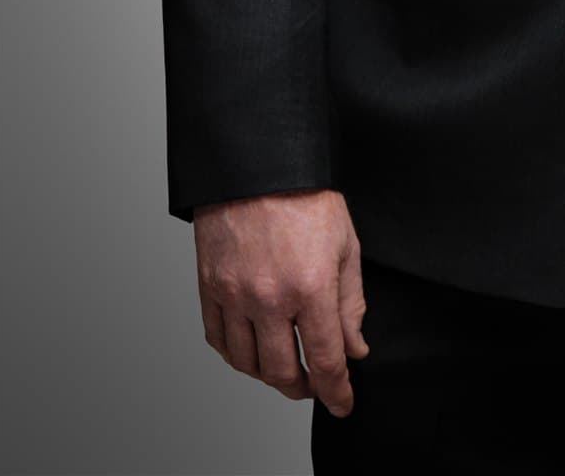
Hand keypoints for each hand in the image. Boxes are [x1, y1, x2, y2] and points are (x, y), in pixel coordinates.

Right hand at [193, 188, 368, 416]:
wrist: (259, 162)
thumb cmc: (306, 196)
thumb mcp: (346, 244)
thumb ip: (351, 302)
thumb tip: (355, 348)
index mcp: (311, 286)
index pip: (325, 360)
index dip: (336, 391)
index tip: (342, 402)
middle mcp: (270, 297)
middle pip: (282, 372)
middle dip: (302, 388)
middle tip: (314, 386)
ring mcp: (235, 294)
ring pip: (247, 363)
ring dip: (268, 376)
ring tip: (284, 370)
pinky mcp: (209, 286)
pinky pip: (217, 340)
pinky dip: (234, 355)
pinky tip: (250, 351)